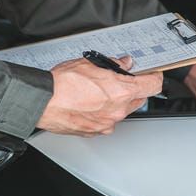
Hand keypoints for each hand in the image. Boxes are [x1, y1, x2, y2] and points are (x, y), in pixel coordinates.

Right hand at [39, 56, 161, 135]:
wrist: (42, 103)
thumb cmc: (62, 84)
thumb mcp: (91, 63)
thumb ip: (114, 64)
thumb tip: (124, 63)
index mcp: (122, 91)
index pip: (153, 85)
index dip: (153, 77)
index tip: (151, 74)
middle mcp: (118, 110)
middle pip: (138, 99)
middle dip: (132, 89)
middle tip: (117, 80)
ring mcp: (107, 124)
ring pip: (122, 111)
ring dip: (116, 102)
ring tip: (96, 92)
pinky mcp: (95, 132)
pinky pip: (107, 121)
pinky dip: (102, 113)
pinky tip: (89, 104)